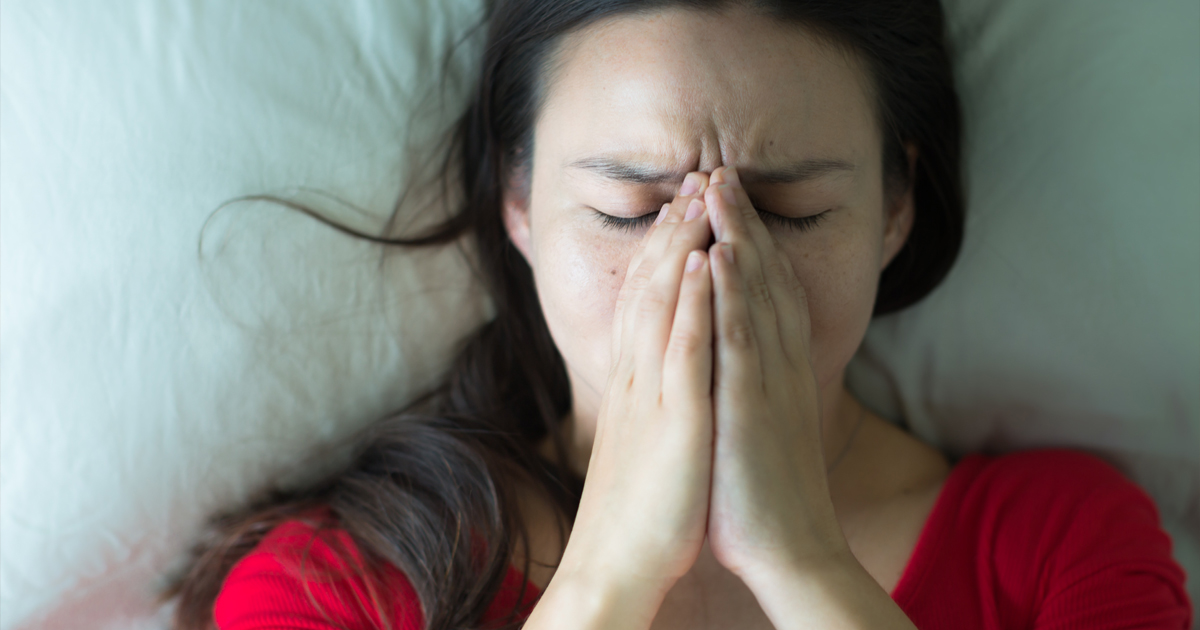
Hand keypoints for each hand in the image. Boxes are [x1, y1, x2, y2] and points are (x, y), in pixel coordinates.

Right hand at [540, 172, 715, 625]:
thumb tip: (652, 375)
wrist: (615, 565)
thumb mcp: (638, 440)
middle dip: (675, 230)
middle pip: (652, 289)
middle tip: (697, 178)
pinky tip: (709, 263)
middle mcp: (638, 378)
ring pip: (665, 304)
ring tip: (702, 196)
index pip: (646, 302)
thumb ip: (645, 399)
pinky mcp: (675, 421)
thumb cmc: (636, 510)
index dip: (664, 251)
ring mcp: (654, 396)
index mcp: (634, 384)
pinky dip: (694, 302)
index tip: (685, 210)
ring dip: (683, 246)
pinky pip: (684, 351)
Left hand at [702, 166, 849, 579]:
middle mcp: (778, 367)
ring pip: (755, 295)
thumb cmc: (765, 493)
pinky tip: (723, 254)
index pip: (764, 292)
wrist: (790, 551)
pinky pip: (742, 340)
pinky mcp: (751, 407)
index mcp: (778, 371)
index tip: (727, 202)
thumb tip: (737, 359)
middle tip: (720, 170)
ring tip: (718, 186)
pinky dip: (735, 292)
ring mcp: (767, 383)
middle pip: (763, 279)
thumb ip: (753, 384)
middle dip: (742, 222)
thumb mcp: (761, 424)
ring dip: (738, 236)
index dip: (748, 242)